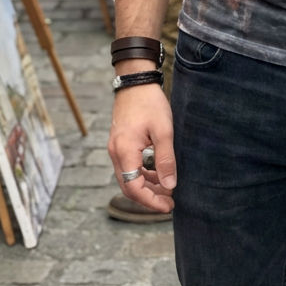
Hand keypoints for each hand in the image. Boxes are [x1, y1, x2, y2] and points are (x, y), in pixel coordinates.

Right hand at [108, 84, 175, 211]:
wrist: (135, 80)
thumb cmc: (150, 102)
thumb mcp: (163, 130)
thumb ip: (165, 159)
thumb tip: (170, 186)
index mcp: (125, 151)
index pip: (134, 188)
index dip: (151, 201)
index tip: (168, 206)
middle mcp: (116, 152)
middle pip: (129, 186)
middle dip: (149, 197)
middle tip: (169, 202)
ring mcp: (116, 147)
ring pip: (128, 177)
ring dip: (146, 186)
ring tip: (167, 189)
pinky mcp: (120, 142)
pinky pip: (129, 166)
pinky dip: (142, 174)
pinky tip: (157, 173)